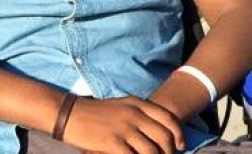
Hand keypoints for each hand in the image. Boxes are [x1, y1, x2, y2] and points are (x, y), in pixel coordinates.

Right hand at [62, 96, 184, 153]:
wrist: (70, 114)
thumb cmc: (96, 112)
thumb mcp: (121, 105)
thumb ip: (139, 113)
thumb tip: (158, 129)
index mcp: (137, 103)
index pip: (168, 118)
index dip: (178, 134)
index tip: (180, 146)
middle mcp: (134, 114)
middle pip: (164, 136)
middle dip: (169, 151)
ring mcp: (124, 128)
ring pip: (152, 150)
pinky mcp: (112, 142)